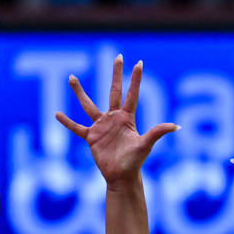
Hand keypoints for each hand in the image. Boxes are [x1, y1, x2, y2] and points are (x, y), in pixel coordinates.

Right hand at [55, 54, 178, 184]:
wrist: (121, 176)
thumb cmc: (135, 161)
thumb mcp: (146, 144)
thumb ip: (158, 132)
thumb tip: (177, 126)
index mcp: (127, 117)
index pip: (132, 94)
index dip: (135, 79)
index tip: (139, 62)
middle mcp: (114, 118)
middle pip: (114, 91)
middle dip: (116, 74)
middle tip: (118, 56)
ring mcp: (101, 126)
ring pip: (88, 105)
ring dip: (79, 92)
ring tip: (72, 77)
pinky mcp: (91, 137)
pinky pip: (76, 127)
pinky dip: (67, 122)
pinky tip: (56, 114)